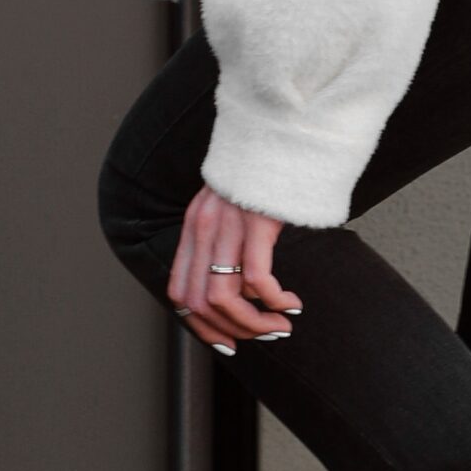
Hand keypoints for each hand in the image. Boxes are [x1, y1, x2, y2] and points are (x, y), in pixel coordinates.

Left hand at [167, 184, 302, 354]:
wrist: (281, 127)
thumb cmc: (264, 170)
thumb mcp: (231, 202)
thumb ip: (225, 235)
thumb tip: (240, 279)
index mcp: (194, 227)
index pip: (179, 293)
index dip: (200, 327)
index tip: (229, 343)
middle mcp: (204, 228)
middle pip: (199, 304)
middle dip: (232, 332)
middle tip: (263, 336)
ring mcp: (229, 224)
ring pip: (225, 298)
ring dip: (254, 323)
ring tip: (280, 324)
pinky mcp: (258, 221)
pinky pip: (257, 279)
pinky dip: (274, 301)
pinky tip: (291, 302)